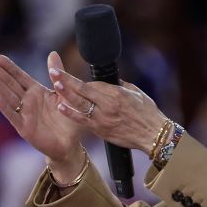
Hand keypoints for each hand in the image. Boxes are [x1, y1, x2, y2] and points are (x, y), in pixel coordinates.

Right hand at [0, 52, 82, 166]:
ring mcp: (24, 114)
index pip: (19, 76)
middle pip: (10, 84)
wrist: (70, 143)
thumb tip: (53, 52)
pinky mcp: (24, 128)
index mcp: (36, 92)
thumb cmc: (68, 118)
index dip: (8, 67)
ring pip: (8, 97)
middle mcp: (27, 101)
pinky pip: (13, 115)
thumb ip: (58, 75)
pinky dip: (3, 106)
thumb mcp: (65, 93)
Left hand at [48, 60, 169, 153]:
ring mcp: (102, 119)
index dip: (79, 79)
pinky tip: (61, 107)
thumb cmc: (147, 113)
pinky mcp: (100, 131)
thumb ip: (119, 86)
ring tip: (55, 85)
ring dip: (66, 94)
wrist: (153, 135)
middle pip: (83, 91)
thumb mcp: (135, 93)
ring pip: (80, 105)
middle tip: (54, 72)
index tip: (68, 73)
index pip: (92, 84)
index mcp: (116, 94)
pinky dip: (71, 114)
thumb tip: (108, 80)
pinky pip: (83, 121)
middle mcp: (107, 106)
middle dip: (67, 81)